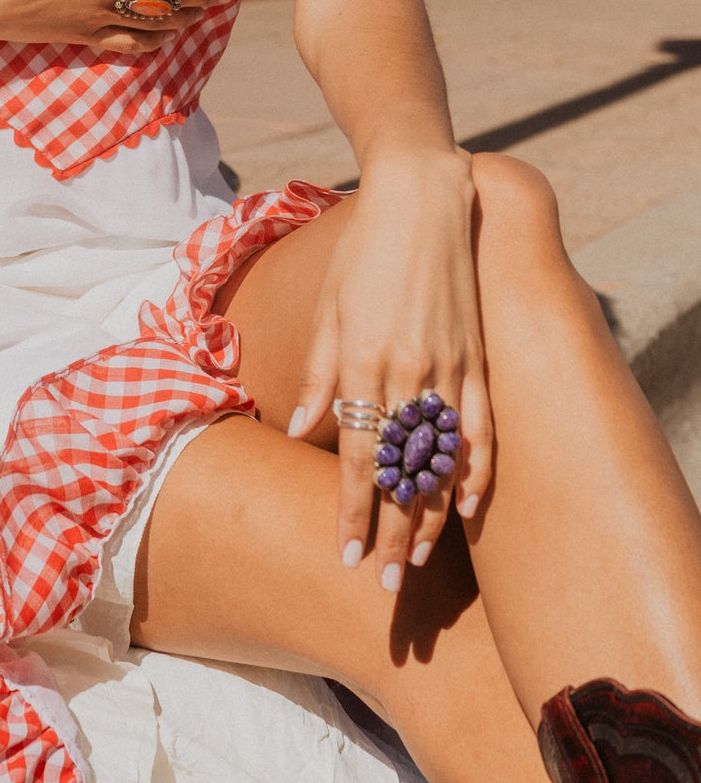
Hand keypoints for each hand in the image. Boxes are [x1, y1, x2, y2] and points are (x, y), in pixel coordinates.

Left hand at [288, 150, 493, 588]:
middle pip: (400, 472)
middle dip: (391, 531)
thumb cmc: (363, 252)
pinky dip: (477, 469)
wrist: (424, 199)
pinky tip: (468, 506)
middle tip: (384, 583)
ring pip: (441, 460)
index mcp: (362, 362)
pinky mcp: (479, 357)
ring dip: (430, 515)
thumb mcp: (327, 306)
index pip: (356, 458)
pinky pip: (481, 428)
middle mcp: (408, 373)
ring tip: (417, 560)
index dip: (351, 510)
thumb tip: (300, 428)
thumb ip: (317, 372)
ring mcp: (450, 367)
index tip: (346, 554)